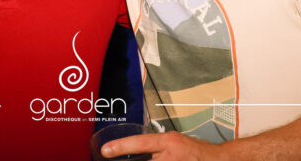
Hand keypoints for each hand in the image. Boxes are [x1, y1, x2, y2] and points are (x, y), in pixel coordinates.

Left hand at [101, 131, 223, 160]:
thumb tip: (136, 153)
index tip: (105, 151)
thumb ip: (156, 148)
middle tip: (116, 156)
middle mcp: (170, 156)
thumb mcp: (174, 143)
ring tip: (163, 157)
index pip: (140, 142)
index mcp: (168, 142)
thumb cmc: (195, 152)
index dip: (121, 146)